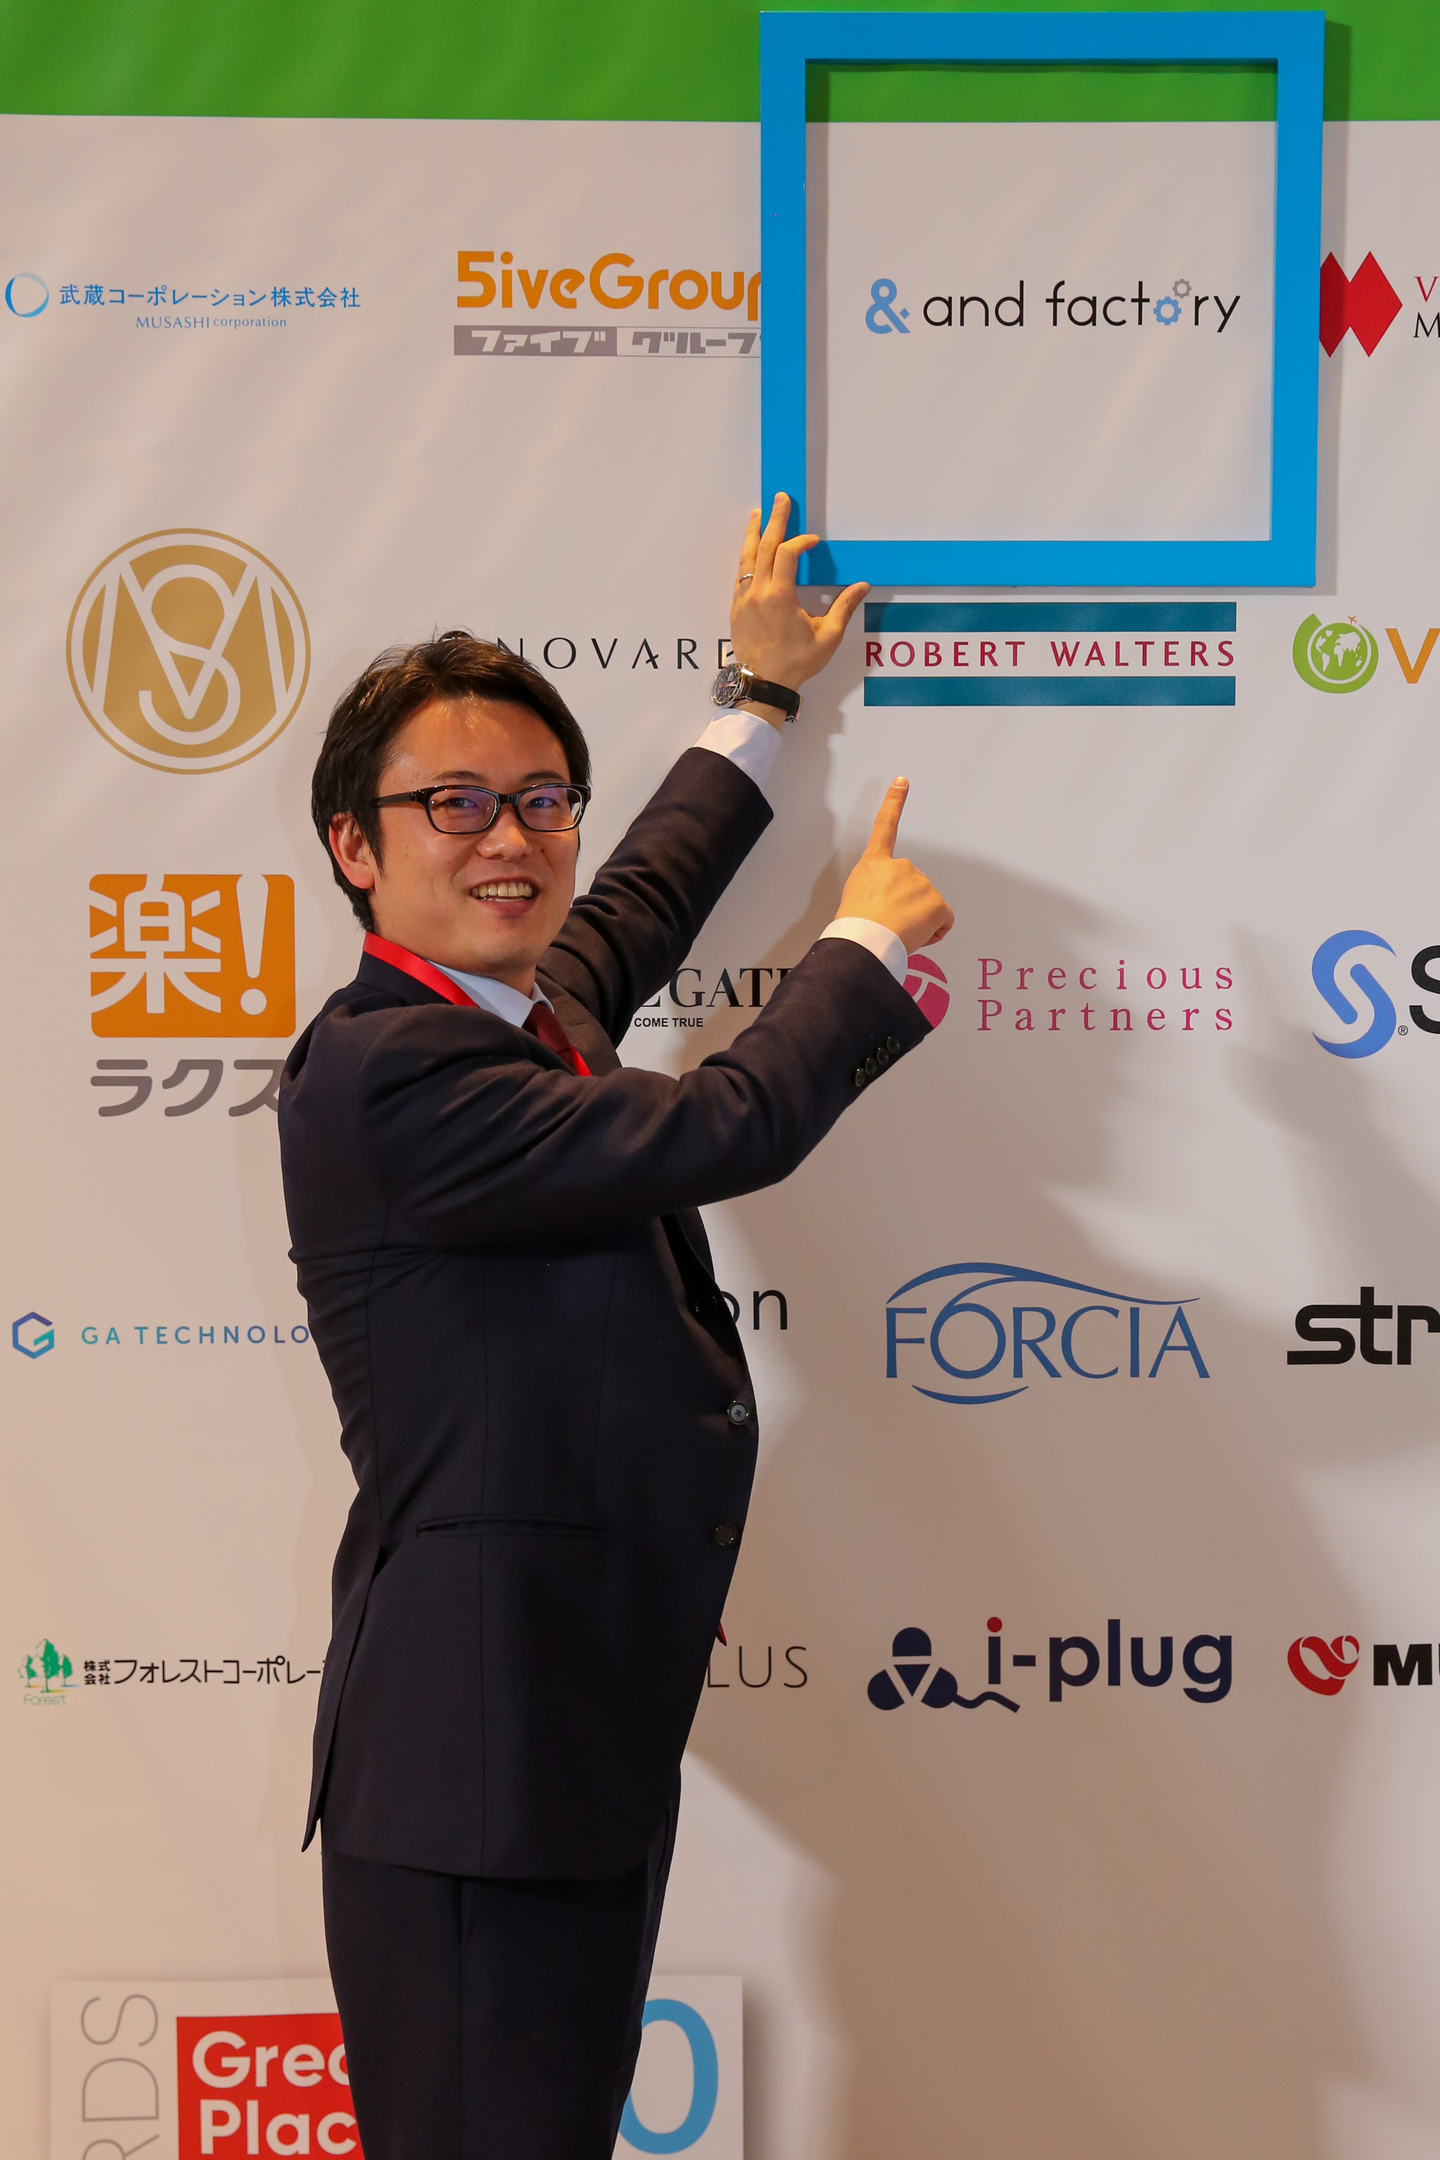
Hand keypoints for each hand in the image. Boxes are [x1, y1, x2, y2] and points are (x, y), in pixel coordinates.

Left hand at [729, 494, 867, 707]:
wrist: (764, 684)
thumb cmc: (795, 663)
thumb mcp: (827, 637)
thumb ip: (844, 608)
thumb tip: (861, 587)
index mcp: (779, 596)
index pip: (788, 554)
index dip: (801, 542)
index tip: (813, 541)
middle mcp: (757, 593)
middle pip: (764, 547)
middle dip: (775, 520)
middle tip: (780, 499)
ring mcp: (743, 600)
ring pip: (747, 557)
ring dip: (754, 533)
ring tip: (759, 514)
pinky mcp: (737, 608)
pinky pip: (740, 574)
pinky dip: (746, 556)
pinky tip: (751, 549)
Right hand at [836, 779, 953, 951]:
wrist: (864, 941)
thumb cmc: (853, 927)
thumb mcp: (854, 897)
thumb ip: (875, 890)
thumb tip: (886, 906)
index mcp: (875, 864)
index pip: (884, 827)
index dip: (893, 802)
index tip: (902, 782)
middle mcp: (901, 866)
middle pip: (913, 887)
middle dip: (906, 907)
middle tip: (887, 922)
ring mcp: (921, 882)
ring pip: (927, 907)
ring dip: (917, 922)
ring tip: (895, 931)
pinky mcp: (937, 902)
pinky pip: (943, 921)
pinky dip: (934, 932)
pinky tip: (915, 935)